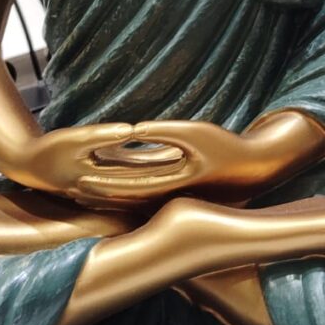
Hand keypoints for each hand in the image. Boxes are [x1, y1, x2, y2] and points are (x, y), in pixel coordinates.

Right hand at [7, 123, 183, 199]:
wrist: (27, 165)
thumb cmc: (48, 150)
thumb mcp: (76, 140)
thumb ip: (105, 136)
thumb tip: (134, 129)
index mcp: (105, 185)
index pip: (143, 180)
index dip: (167, 169)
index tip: (192, 160)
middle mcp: (112, 192)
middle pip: (150, 186)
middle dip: (175, 177)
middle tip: (205, 166)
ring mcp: (111, 188)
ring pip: (146, 183)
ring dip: (167, 175)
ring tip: (196, 163)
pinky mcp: (109, 179)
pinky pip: (137, 175)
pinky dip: (154, 169)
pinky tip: (171, 157)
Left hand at [75, 120, 289, 205]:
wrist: (256, 167)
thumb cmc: (228, 147)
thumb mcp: (194, 132)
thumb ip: (161, 131)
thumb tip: (131, 128)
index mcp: (169, 186)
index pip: (126, 187)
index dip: (100, 183)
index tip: (75, 179)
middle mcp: (167, 195)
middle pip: (125, 196)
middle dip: (98, 192)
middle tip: (67, 186)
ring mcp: (173, 193)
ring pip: (134, 193)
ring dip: (110, 191)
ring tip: (84, 183)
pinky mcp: (179, 186)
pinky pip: (147, 185)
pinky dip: (128, 181)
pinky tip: (115, 172)